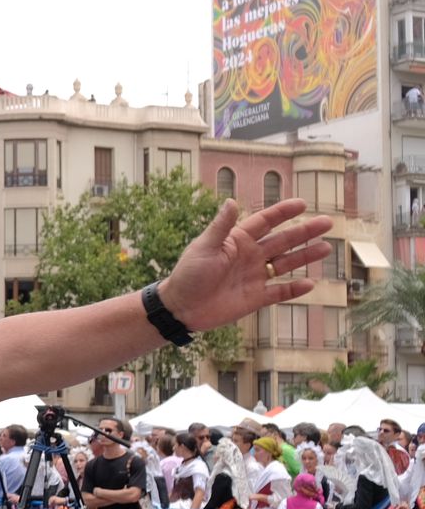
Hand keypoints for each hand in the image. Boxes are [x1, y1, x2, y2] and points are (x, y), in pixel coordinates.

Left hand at [156, 197, 332, 332]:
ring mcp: (254, 276)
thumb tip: (231, 201)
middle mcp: (250, 256)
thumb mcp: (204, 248)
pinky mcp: (255, 297)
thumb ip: (221, 227)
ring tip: (326, 248)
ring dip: (305, 256)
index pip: (265, 222)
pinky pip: (280, 292)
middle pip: (282, 241)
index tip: (302, 203)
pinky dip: (294, 289)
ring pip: (286, 264)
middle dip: (304, 232)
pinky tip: (310, 284)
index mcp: (237, 241)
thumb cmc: (188, 274)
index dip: (283, 212)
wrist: (181, 307)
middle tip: (327, 222)